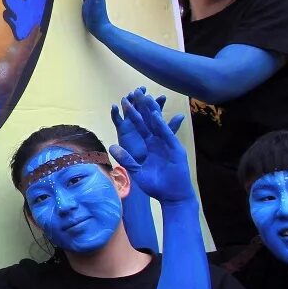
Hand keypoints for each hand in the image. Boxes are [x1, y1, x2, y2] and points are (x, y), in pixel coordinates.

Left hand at [108, 88, 191, 203]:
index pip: (140, 126)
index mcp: (149, 145)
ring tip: (147, 97)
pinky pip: (168, 135)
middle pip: (149, 121)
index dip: (132, 114)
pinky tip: (156, 116)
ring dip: (153, 112)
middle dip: (143, 107)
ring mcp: (168, 144)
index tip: (124, 101)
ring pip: (159, 125)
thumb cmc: (156, 185)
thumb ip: (126, 158)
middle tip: (136, 91)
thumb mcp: (136, 171)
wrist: (171, 196)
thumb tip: (112, 146)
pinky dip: (162, 126)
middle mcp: (158, 142)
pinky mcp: (176, 149)